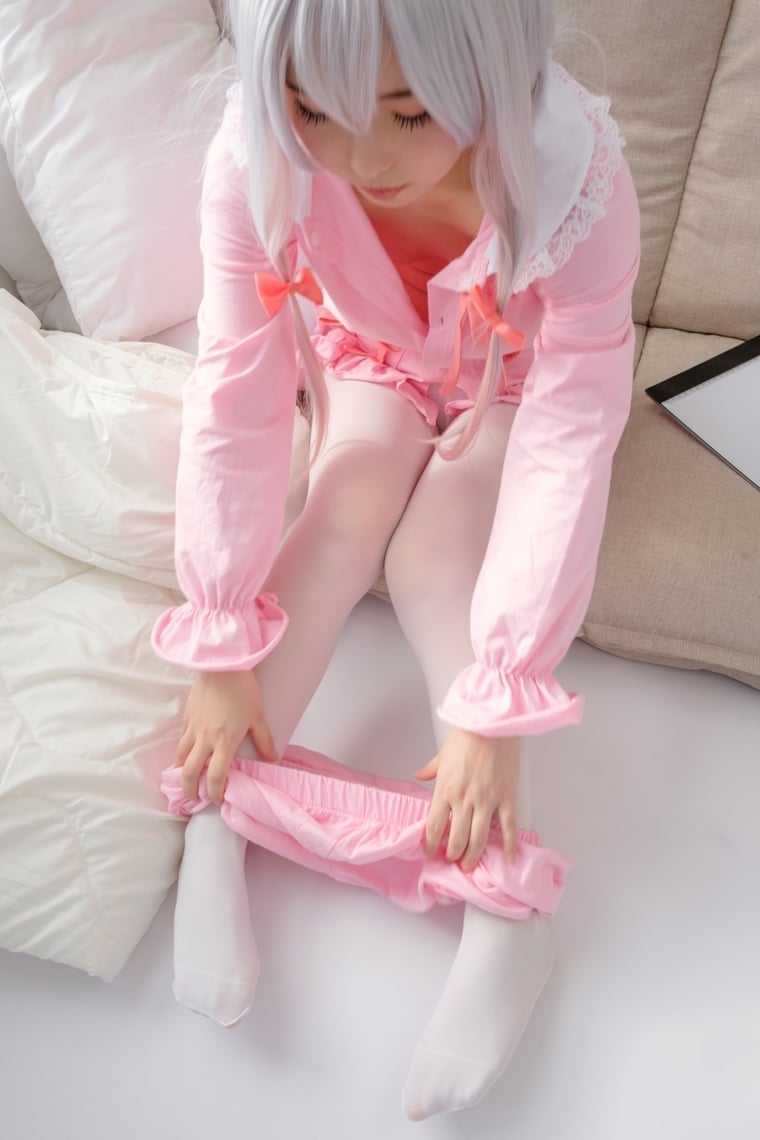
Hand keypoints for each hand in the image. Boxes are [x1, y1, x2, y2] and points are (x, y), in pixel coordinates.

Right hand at [175, 669, 276, 802]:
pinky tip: (187, 751)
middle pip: (190, 773)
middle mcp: (204, 739)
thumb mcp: (258, 716)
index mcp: (224, 742)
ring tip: (185, 778)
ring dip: (181, 771)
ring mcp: (192, 727)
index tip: (218, 799)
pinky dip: (182, 750)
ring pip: (180, 757)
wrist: (221, 664)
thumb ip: (264, 740)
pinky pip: (181, 738)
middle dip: (190, 789)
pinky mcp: (187, 715)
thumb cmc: (242, 689)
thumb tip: (273, 759)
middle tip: (194, 797)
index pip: (216, 777)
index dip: (216, 792)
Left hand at [415, 728, 519, 870]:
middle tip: (453, 860)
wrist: (491, 725)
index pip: (434, 826)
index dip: (431, 844)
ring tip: (470, 865)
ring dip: (473, 856)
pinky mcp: (506, 797)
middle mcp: (464, 800)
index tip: (431, 851)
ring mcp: (486, 800)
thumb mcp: (442, 754)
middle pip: (457, 838)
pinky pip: (508, 826)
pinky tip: (509, 858)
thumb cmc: (467, 736)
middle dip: (453, 854)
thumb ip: (430, 769)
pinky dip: (510, 845)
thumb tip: (418, 774)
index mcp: (445, 790)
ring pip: (479, 839)